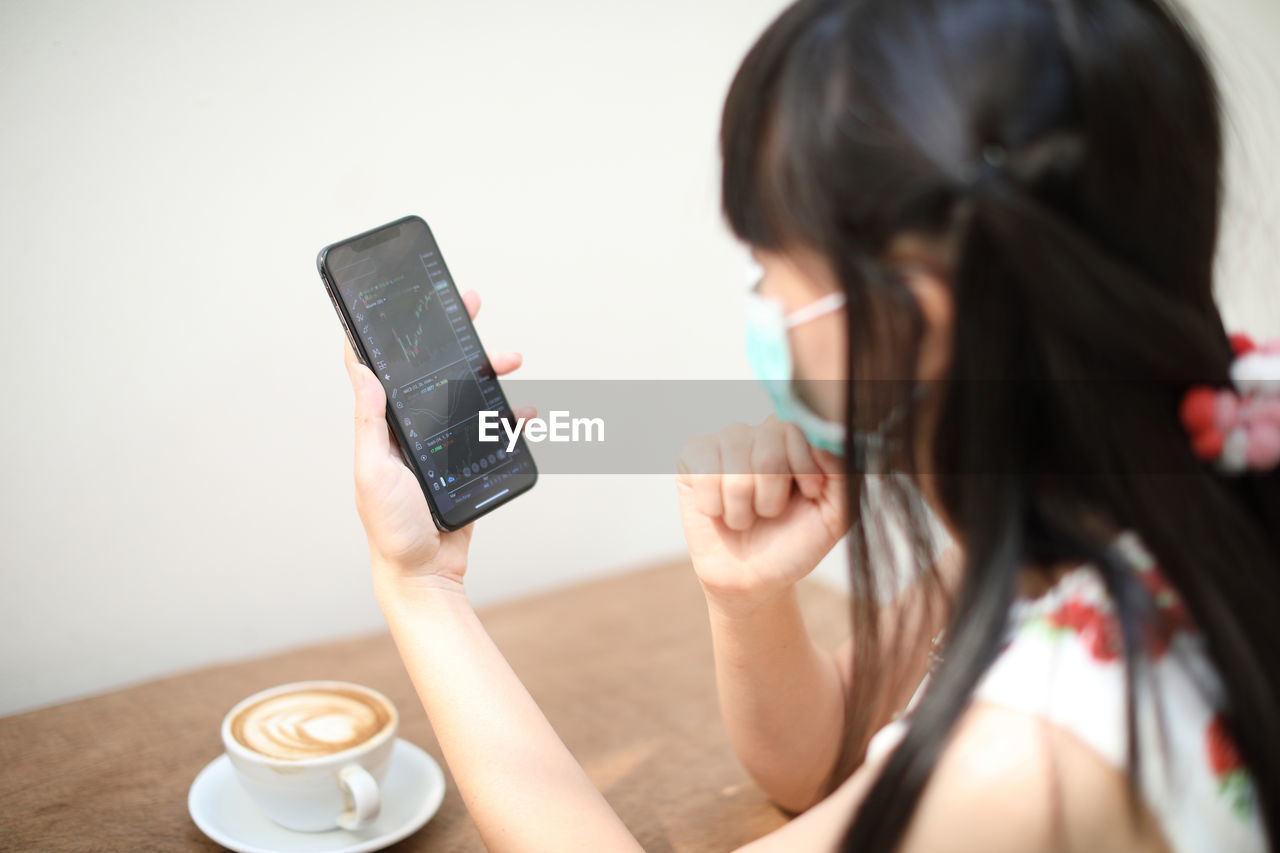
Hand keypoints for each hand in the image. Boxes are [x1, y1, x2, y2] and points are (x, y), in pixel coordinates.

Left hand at [344, 290, 532, 596]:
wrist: (425, 573)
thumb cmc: (389, 527)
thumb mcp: (373, 472)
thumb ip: (370, 423)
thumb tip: (361, 369)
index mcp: (386, 425)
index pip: (386, 367)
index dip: (395, 331)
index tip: (410, 300)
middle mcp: (414, 428)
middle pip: (436, 369)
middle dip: (454, 335)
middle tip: (471, 303)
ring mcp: (443, 443)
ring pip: (469, 392)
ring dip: (490, 371)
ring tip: (511, 359)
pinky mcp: (469, 461)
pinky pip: (493, 430)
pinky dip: (511, 418)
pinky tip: (525, 411)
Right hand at [675, 416, 849, 617]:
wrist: (753, 579)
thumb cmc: (794, 543)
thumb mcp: (834, 515)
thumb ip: (843, 475)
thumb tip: (826, 442)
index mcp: (794, 438)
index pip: (798, 429)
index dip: (804, 468)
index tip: (809, 494)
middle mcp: (757, 431)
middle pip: (768, 454)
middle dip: (772, 499)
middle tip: (769, 513)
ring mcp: (723, 441)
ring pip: (736, 471)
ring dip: (742, 509)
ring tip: (744, 517)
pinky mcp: (691, 457)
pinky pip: (704, 473)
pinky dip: (714, 506)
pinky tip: (718, 511)